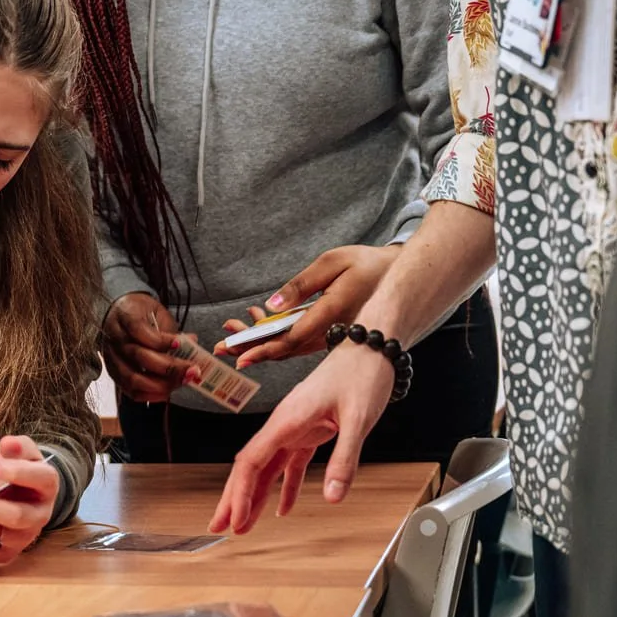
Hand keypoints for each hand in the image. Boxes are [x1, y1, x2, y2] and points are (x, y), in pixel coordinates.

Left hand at [0, 435, 58, 564]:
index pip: (38, 479)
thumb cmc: (25, 474)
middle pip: (11, 516)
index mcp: (47, 487)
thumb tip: (7, 443)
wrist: (28, 502)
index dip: (15, 473)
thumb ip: (18, 446)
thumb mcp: (26, 454)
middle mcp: (37, 517)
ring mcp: (19, 539)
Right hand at [101, 291, 191, 402]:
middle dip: (169, 367)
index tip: (180, 344)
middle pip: (139, 356)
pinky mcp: (114, 374)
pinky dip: (150, 395)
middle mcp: (115, 339)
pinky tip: (166, 392)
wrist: (115, 316)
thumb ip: (171, 329)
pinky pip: (130, 391)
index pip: (139, 330)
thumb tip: (192, 342)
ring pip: (133, 378)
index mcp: (125, 317)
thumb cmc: (139, 313)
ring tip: (182, 382)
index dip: (160, 340)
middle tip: (192, 370)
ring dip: (161, 384)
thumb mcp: (156, 312)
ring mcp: (112, 359)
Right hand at [210, 344, 394, 533]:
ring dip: (255, 496)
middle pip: (250, 466)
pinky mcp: (311, 430)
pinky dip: (285, 486)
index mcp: (287, 418)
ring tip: (244, 524)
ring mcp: (296, 427)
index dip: (240, 493)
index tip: (235, 519)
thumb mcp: (359, 418)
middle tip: (220, 526)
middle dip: (234, 498)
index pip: (252, 461)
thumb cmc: (362, 373)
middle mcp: (285, 423)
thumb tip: (333, 497)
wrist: (372, 345)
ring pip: (267, 467)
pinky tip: (283, 508)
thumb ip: (344, 458)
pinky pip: (291, 463)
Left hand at [220, 245, 399, 370]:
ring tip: (232, 331)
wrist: (395, 276)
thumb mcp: (332, 262)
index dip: (262, 348)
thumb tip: (271, 306)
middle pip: (285, 347)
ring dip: (261, 340)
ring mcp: (332, 335)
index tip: (239, 355)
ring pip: (291, 345)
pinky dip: (277, 333)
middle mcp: (331, 331)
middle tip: (221, 347)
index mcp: (332, 313)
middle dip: (252, 347)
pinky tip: (258, 321)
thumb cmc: (365, 264)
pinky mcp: (330, 333)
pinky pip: (300, 339)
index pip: (291, 338)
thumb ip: (301, 285)